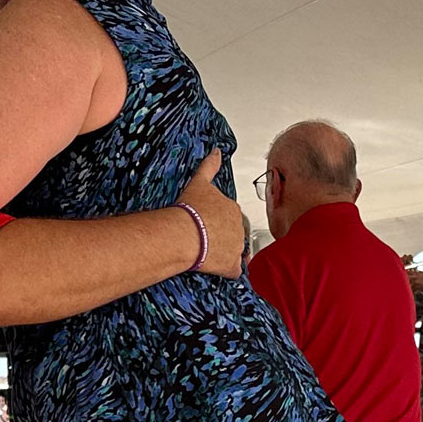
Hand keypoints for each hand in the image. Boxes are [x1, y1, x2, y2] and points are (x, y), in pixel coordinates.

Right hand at [180, 151, 246, 277]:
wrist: (183, 233)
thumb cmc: (189, 209)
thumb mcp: (199, 182)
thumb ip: (209, 166)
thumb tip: (217, 150)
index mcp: (233, 208)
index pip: (229, 215)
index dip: (216, 219)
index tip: (204, 223)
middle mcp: (239, 228)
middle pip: (233, 233)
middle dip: (221, 236)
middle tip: (203, 238)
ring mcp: (237, 248)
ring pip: (235, 251)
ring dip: (223, 252)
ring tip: (206, 252)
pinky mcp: (231, 266)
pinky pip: (234, 270)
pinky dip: (227, 270)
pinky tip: (217, 269)